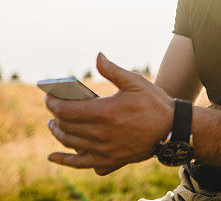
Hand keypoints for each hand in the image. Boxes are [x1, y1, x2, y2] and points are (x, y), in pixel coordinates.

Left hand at [45, 52, 174, 174]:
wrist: (172, 130)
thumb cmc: (154, 103)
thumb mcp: (136, 82)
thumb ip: (113, 70)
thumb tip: (98, 56)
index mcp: (105, 112)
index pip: (66, 109)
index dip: (53, 102)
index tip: (48, 96)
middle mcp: (100, 134)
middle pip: (65, 126)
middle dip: (54, 115)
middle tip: (52, 107)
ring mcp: (103, 150)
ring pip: (70, 143)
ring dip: (57, 133)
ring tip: (54, 124)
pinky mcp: (108, 161)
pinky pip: (79, 164)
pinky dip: (64, 160)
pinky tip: (53, 156)